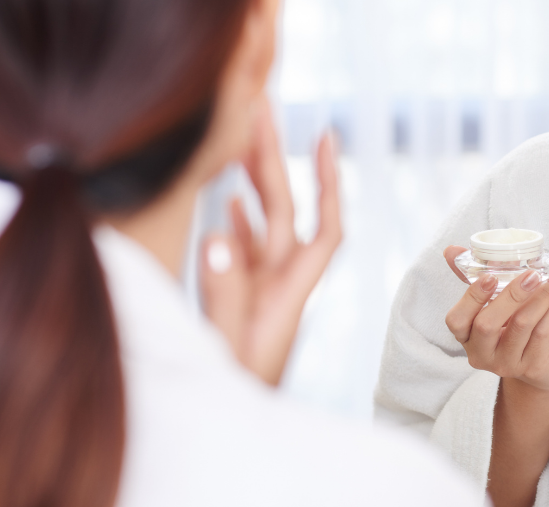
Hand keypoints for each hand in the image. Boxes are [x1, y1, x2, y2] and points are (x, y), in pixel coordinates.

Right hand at [200, 98, 342, 384]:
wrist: (235, 441)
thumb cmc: (235, 401)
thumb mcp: (227, 350)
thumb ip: (223, 296)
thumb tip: (219, 235)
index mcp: (288, 295)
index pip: (322, 226)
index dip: (328, 181)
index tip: (328, 136)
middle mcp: (279, 287)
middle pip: (287, 210)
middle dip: (276, 159)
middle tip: (263, 107)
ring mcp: (259, 293)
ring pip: (262, 225)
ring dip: (254, 181)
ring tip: (237, 137)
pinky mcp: (240, 303)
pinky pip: (242, 250)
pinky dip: (236, 217)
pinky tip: (223, 195)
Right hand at [442, 246, 548, 393]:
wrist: (546, 367)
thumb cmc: (516, 328)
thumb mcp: (496, 304)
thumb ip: (476, 277)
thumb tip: (452, 250)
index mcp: (467, 337)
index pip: (456, 320)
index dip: (471, 297)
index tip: (490, 276)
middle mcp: (482, 354)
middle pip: (487, 325)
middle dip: (511, 295)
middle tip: (531, 275)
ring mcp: (507, 364)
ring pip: (520, 326)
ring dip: (540, 298)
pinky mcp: (533, 369)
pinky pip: (542, 334)